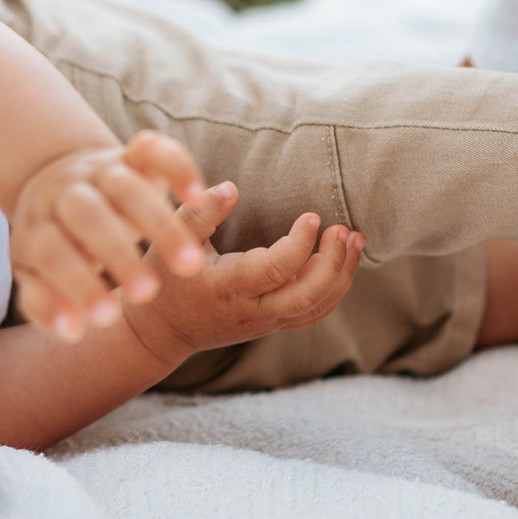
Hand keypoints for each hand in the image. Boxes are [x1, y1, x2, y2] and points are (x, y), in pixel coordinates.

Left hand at [9, 131, 213, 339]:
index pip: (52, 251)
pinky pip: (152, 149)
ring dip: (160, 223)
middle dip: (117, 253)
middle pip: (86, 214)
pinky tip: (197, 196)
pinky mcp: (130, 154)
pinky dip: (178, 167)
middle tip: (147, 293)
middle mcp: (67, 193)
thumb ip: (46, 303)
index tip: (105, 318)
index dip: (76, 284)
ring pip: (126, 186)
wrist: (51, 179)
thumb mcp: (35, 274)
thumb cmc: (53, 243)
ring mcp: (99, 170)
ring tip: (190, 265)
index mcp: (39, 226)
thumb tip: (73, 330)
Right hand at [121, 181, 363, 367]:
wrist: (162, 330)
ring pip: (316, 307)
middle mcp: (252, 310)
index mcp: (229, 287)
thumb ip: (200, 212)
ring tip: (354, 239)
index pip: (277, 269)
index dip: (301, 244)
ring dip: (342, 275)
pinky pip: (313, 312)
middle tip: (343, 229)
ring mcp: (265, 321)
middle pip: (307, 296)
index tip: (312, 216)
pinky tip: (342, 261)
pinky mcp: (272, 323)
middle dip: (333, 263)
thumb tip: (232, 188)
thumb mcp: (173, 241)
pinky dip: (335, 289)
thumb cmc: (168, 279)